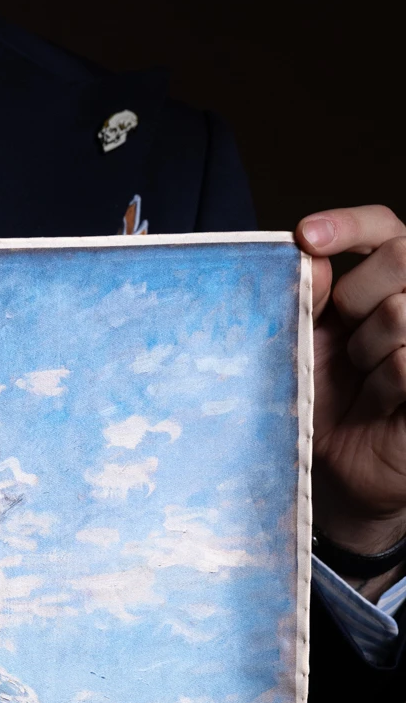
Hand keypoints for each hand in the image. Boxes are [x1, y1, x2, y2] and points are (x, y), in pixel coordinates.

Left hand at [297, 205, 405, 583]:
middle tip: (347, 346)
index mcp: (388, 280)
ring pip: (401, 311)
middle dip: (357, 300)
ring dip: (368, 352)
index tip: (306, 238)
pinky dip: (385, 382)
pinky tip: (379, 403)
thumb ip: (308, 301)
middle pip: (398, 257)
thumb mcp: (306, 348)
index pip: (383, 227)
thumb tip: (309, 253)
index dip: (349, 225)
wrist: (338, 478)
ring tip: (362, 385)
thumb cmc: (321, 405)